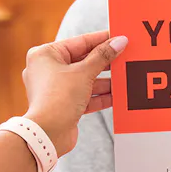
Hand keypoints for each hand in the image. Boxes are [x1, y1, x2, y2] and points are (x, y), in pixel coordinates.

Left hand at [23, 31, 126, 156]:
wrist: (47, 134)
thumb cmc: (58, 98)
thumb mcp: (84, 73)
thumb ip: (103, 56)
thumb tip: (119, 42)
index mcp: (45, 54)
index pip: (79, 42)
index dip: (101, 39)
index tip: (119, 37)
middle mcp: (47, 70)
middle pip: (83, 61)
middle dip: (105, 62)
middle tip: (125, 56)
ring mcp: (55, 88)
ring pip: (85, 79)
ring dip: (105, 80)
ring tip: (124, 76)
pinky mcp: (63, 105)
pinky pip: (85, 95)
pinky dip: (100, 95)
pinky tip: (117, 95)